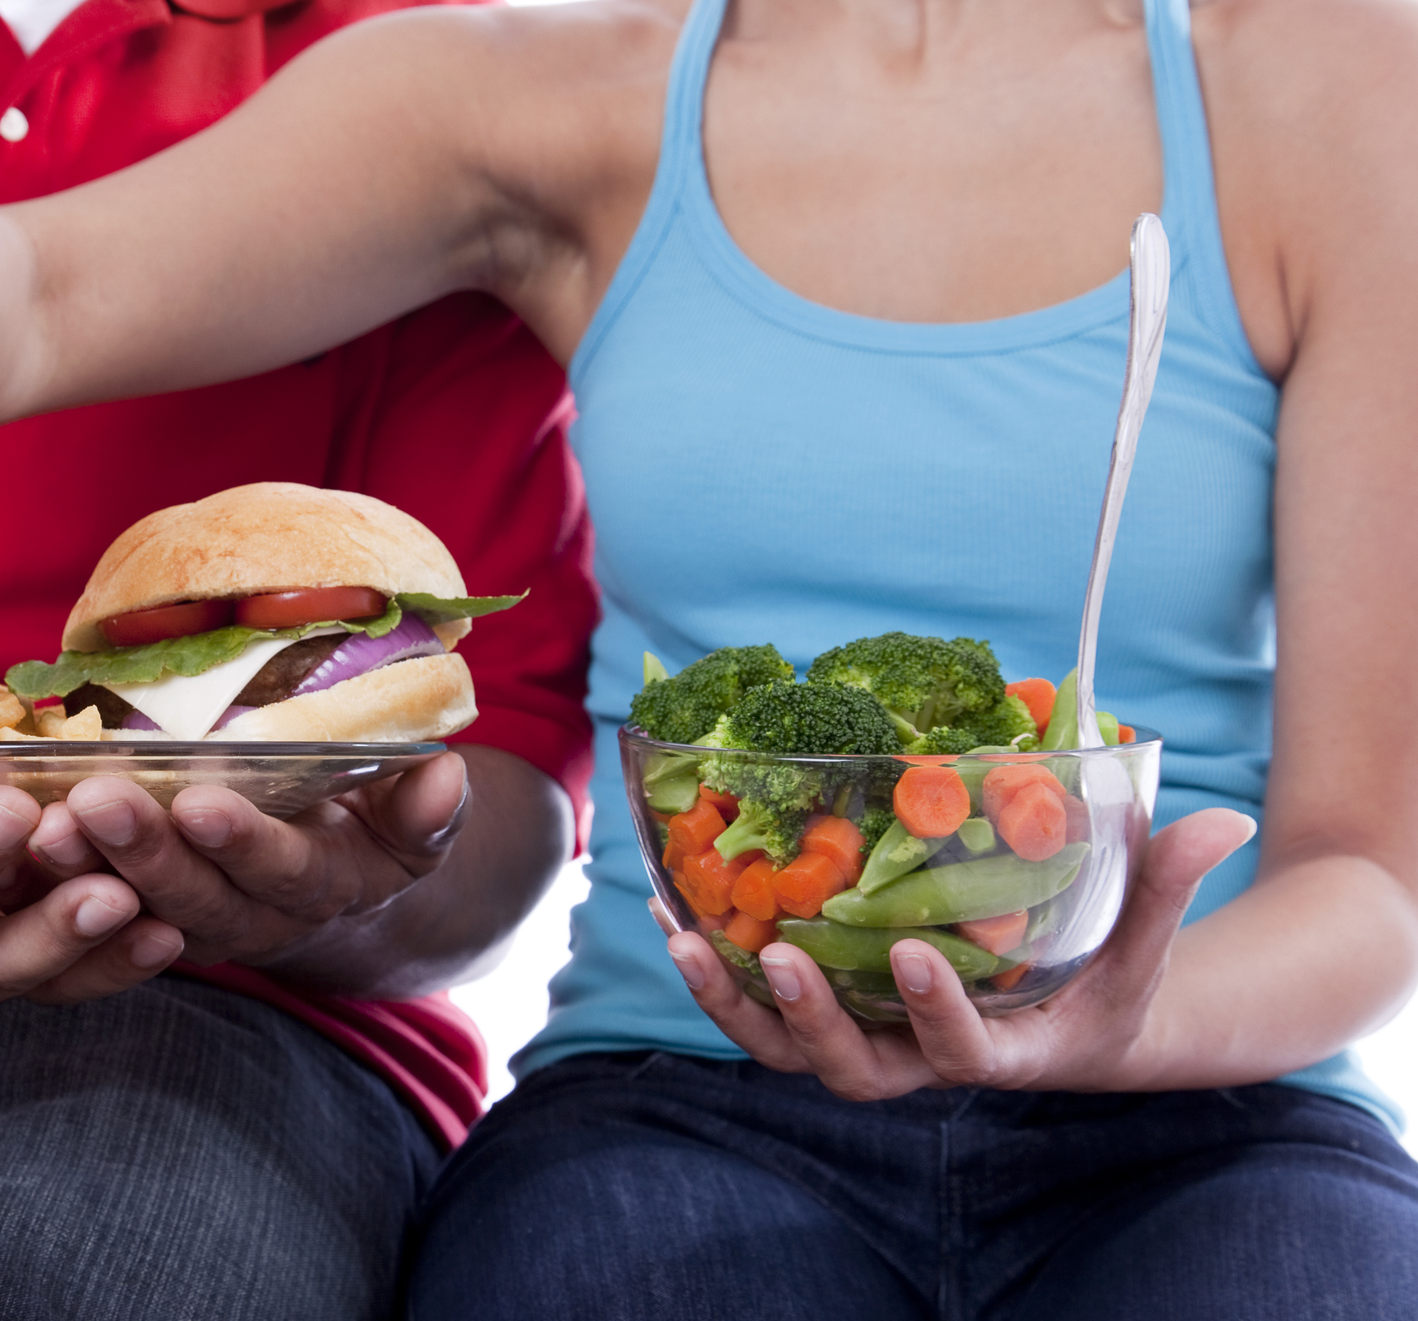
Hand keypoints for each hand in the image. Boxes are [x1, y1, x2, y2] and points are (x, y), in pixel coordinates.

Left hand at [14, 752, 470, 973]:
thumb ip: (422, 808)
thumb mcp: (406, 818)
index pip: (279, 872)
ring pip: (126, 916)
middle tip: (94, 800)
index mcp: (320, 890)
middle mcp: (249, 923)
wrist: (323, 878)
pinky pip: (77, 923)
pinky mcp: (126, 931)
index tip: (201, 798)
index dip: (242, 841)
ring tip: (38, 824)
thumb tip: (443, 778)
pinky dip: (36, 892)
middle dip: (142, 852)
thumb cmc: (365, 823)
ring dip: (78, 874)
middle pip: (191, 900)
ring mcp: (183, 932)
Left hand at [658, 808, 1254, 1098]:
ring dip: (729, 1000)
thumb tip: (1219, 819)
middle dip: (809, 1020)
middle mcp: (921, 1062)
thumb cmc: (1108, 980)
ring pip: (785, 1050)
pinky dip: (711, 964)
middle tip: (775, 954)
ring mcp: (868, 1042)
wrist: (1065, 1021)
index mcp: (1002, 1055)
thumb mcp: (1142, 944)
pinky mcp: (829, 1014)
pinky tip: (672, 910)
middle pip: (850, 1072)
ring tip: (684, 937)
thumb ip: (1165, 886)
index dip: (934, 1017)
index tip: (910, 958)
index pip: (962, 1057)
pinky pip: (758, 1008)